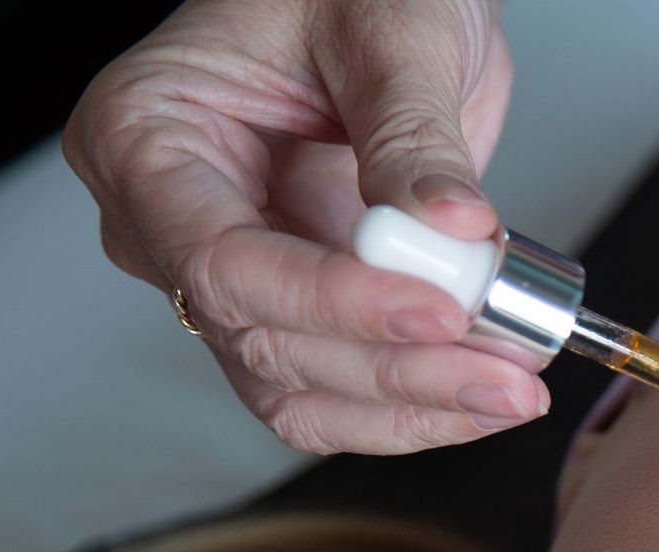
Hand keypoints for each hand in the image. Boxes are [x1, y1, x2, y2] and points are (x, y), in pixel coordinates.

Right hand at [63, 0, 549, 454]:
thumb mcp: (393, 32)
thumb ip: (414, 136)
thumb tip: (451, 231)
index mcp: (145, 137)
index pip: (224, 262)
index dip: (335, 304)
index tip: (441, 310)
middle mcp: (169, 222)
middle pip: (264, 343)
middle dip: (394, 370)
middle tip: (506, 372)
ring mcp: (231, 272)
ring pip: (299, 391)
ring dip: (412, 407)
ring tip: (512, 387)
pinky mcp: (297, 307)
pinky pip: (341, 389)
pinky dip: (416, 404)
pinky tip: (488, 388)